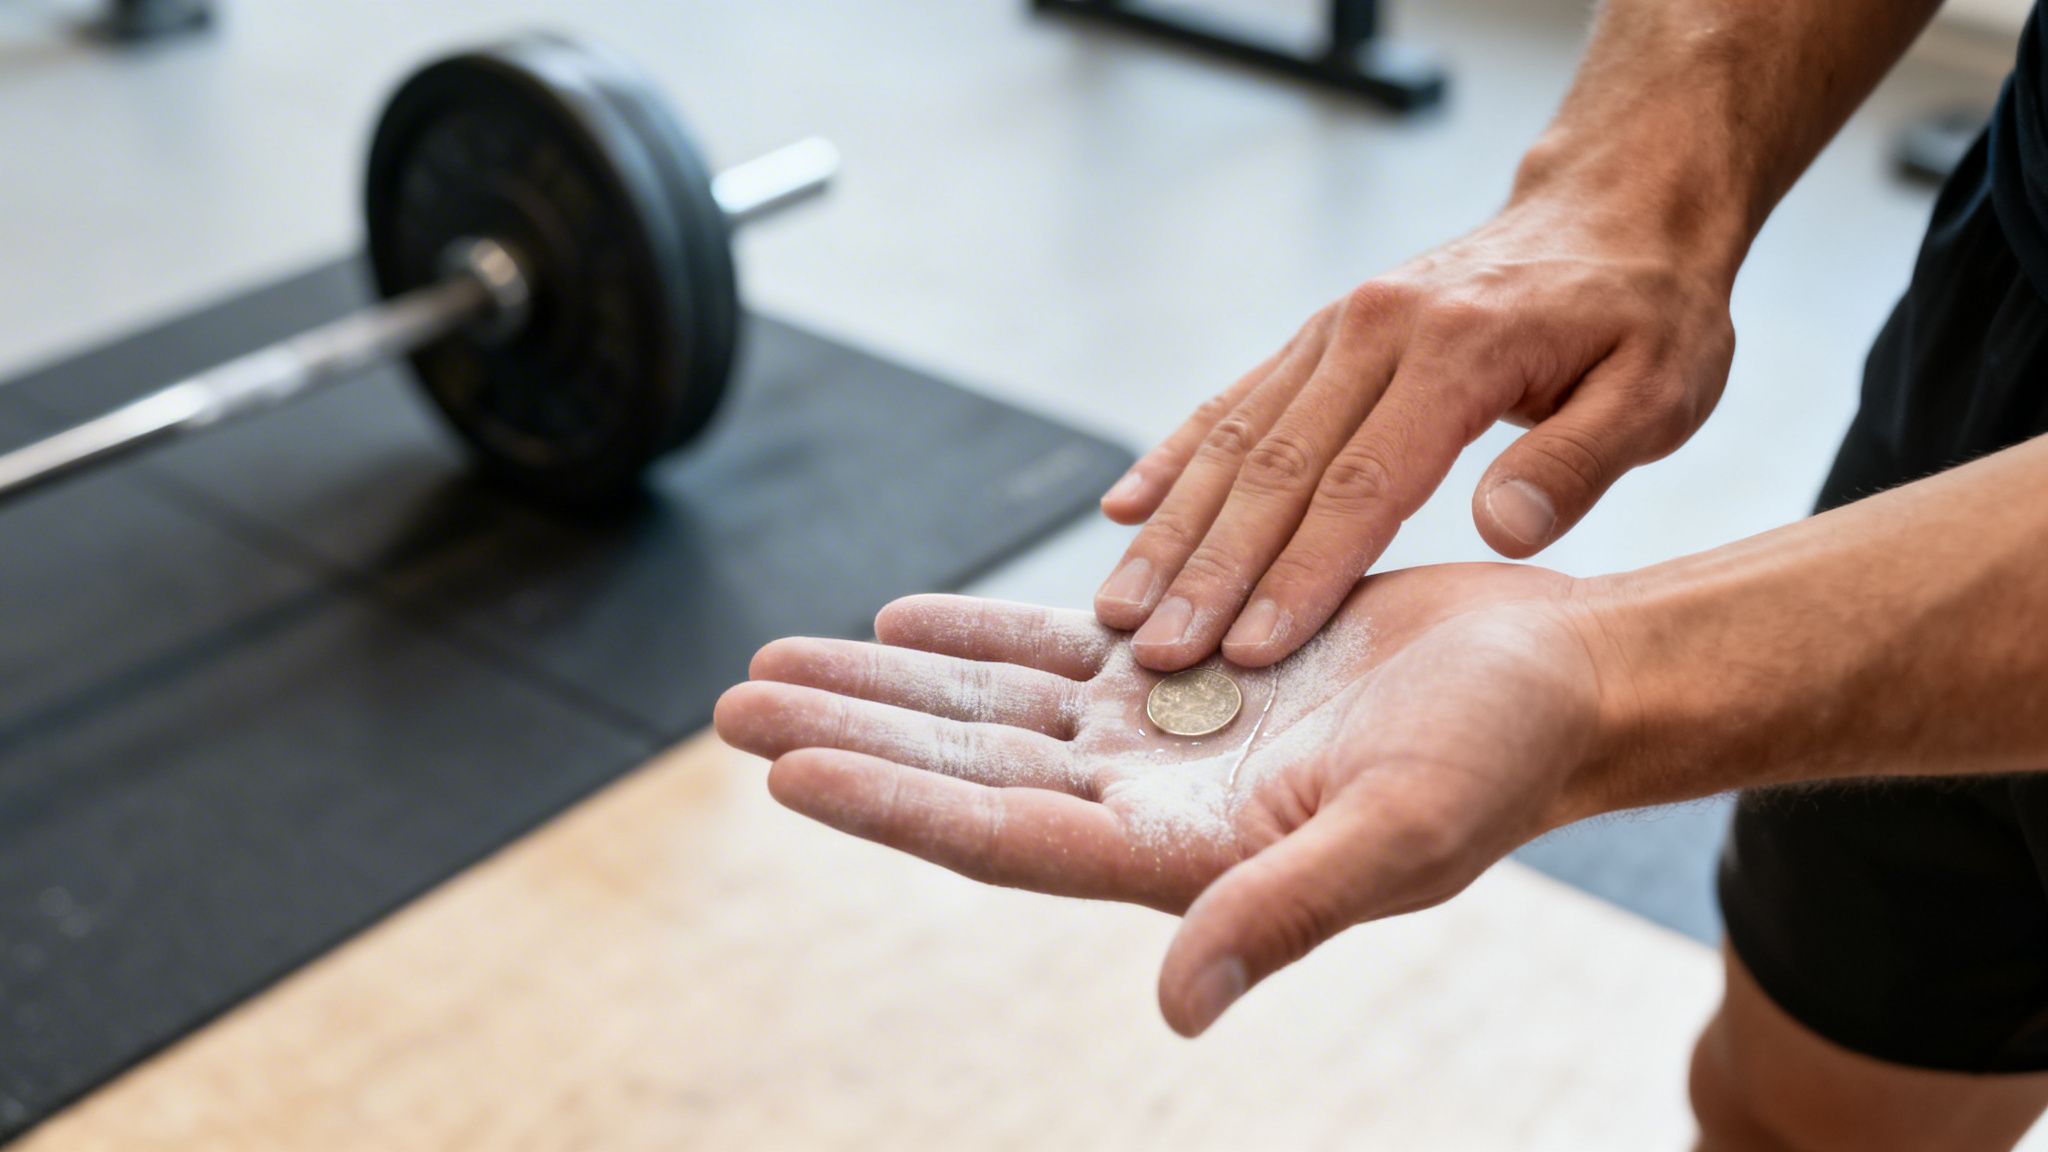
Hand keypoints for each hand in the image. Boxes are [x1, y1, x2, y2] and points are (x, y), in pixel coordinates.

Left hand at [714, 564, 1617, 1035]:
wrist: (1554, 681)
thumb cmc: (1500, 764)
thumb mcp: (1401, 840)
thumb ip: (1281, 912)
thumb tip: (1176, 1006)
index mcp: (1183, 860)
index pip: (1002, 838)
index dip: (892, 807)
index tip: (786, 774)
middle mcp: (1150, 804)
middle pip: (964, 770)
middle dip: (849, 735)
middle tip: (731, 704)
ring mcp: (1159, 738)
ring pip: (987, 708)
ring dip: (885, 684)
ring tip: (777, 661)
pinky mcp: (1184, 670)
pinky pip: (1052, 652)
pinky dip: (976, 635)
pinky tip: (903, 617)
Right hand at [1095, 197, 1733, 671]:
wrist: (1613, 210)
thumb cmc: (1645, 314)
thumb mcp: (1660, 389)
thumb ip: (1581, 461)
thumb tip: (1504, 532)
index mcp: (1457, 350)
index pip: (1362, 483)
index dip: (1301, 574)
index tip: (1249, 651)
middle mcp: (1376, 328)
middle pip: (1274, 468)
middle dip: (1209, 571)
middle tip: (1156, 653)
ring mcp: (1337, 327)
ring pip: (1234, 439)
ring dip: (1172, 529)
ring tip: (1119, 606)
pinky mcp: (1319, 336)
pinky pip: (1232, 401)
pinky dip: (1173, 458)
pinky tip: (1126, 511)